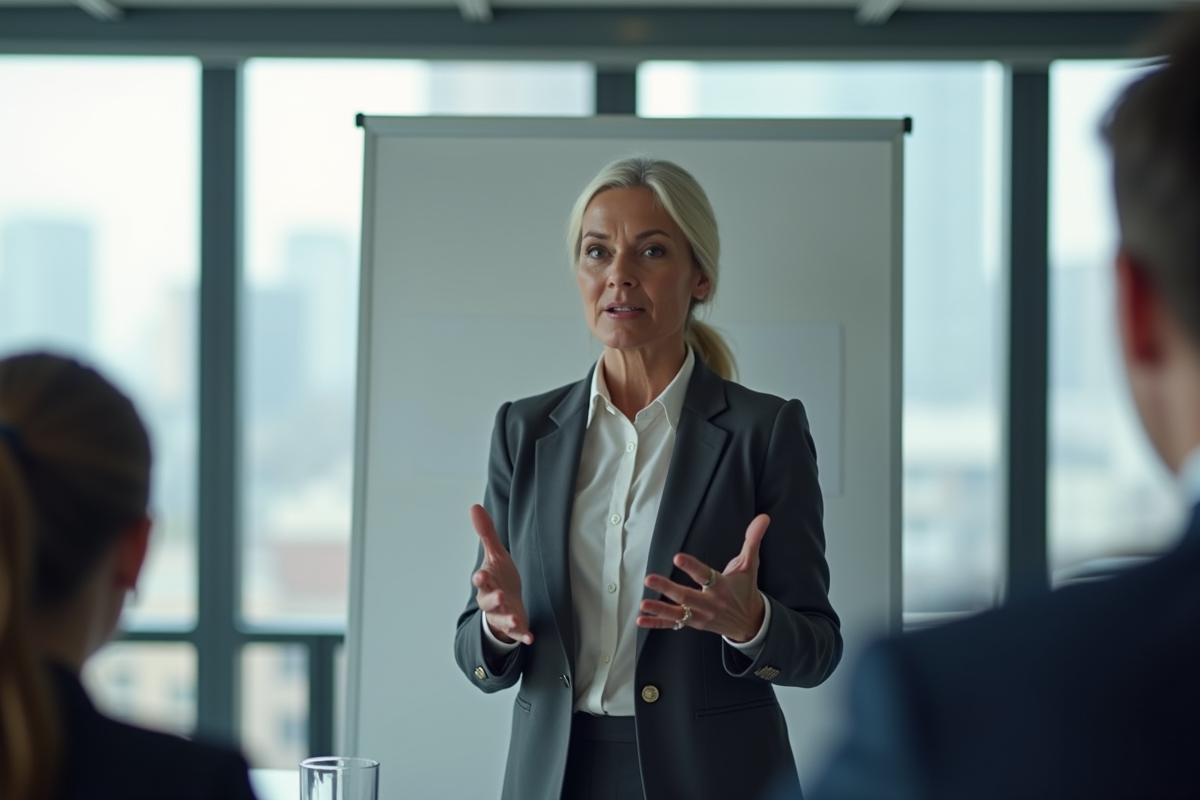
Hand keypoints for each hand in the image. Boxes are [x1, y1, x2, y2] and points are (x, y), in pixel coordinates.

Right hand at [470, 504, 532, 645]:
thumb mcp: (495, 555)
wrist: (506, 603)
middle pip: (487, 601)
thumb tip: (474, 506)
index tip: (480, 576)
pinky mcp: (514, 625)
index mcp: (487, 581)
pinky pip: (517, 632)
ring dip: (506, 618)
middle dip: (492, 599)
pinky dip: (522, 634)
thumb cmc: (499, 577)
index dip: (480, 578)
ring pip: (500, 618)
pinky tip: (530, 637)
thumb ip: (486, 533)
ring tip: (514, 618)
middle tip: (498, 596)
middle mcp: (491, 599)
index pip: (480, 580)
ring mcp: (502, 613)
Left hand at [637, 514, 768, 642]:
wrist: (750, 623)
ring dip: (659, 609)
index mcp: (722, 586)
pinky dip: (657, 624)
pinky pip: (673, 625)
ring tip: (643, 604)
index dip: (692, 567)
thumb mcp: (750, 566)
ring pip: (678, 614)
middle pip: (687, 597)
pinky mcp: (694, 624)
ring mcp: (701, 616)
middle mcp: (710, 603)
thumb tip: (763, 517)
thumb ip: (752, 540)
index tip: (678, 557)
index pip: (705, 575)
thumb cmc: (746, 590)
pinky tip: (641, 620)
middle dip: (668, 589)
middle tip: (649, 579)